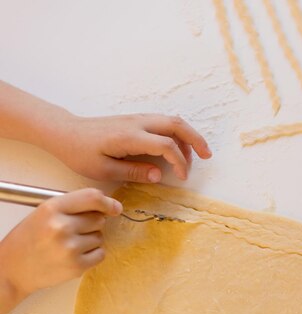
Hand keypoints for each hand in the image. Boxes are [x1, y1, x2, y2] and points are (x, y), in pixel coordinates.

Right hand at [0, 188, 120, 306]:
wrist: (12, 269)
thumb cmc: (30, 238)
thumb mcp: (44, 212)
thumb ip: (73, 206)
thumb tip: (109, 206)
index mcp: (52, 208)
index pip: (92, 197)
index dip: (107, 202)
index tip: (114, 207)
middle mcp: (62, 226)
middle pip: (99, 218)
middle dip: (91, 223)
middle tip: (73, 231)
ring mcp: (70, 248)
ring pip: (100, 236)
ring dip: (90, 240)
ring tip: (69, 244)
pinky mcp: (77, 266)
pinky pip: (101, 253)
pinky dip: (92, 254)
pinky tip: (75, 255)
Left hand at [46, 113, 211, 182]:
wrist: (65, 132)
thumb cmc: (80, 153)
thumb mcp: (104, 170)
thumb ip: (134, 172)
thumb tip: (159, 175)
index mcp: (130, 137)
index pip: (166, 145)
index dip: (179, 161)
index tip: (182, 177)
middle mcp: (138, 123)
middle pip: (176, 124)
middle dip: (196, 139)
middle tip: (207, 155)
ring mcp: (138, 118)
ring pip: (172, 120)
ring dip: (188, 135)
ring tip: (195, 154)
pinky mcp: (136, 120)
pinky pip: (164, 122)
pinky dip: (177, 132)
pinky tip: (178, 147)